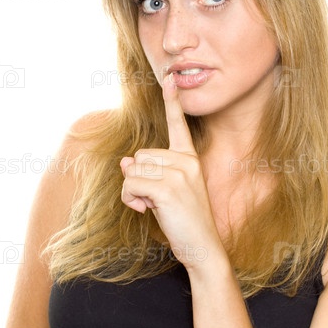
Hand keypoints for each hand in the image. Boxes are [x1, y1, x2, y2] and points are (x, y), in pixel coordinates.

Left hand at [120, 73, 221, 268]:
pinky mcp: (168, 188)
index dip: (173, 102)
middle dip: (138, 179)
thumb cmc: (183, 221)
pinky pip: (132, 184)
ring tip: (153, 207)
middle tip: (154, 200)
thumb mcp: (165, 192)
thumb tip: (125, 160)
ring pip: (134, 170)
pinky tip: (147, 211)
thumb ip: (148, 173)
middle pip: (140, 155)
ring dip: (133, 191)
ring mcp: (179, 174)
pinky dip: (131, 199)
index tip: (171, 80)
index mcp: (190, 159)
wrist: (202, 247)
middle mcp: (186, 161)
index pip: (179, 126)